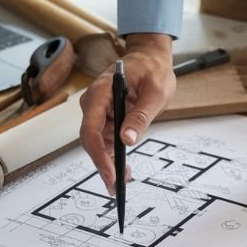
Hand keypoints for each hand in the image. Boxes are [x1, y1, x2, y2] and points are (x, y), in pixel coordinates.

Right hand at [79, 33, 174, 193]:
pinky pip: (107, 139)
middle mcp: (94, 103)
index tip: (110, 173)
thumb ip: (141, 115)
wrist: (150, 58)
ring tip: (122, 183)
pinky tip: (124, 170)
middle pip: (91, 140)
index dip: (98, 154)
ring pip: (98, 143)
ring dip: (109, 163)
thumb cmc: (153, 70)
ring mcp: (99, 111)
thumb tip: (128, 139)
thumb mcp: (156, 92)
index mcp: (101, 92)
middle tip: (116, 188)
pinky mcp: (107, 117)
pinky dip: (114, 155)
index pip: (91, 129)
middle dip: (103, 165)